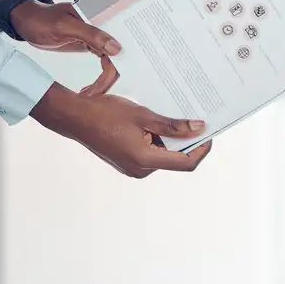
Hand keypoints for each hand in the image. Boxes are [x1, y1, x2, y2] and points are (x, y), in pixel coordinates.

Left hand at [6, 0, 120, 92]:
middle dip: (111, 77)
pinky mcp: (93, 46)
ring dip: (105, 81)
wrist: (28, 21)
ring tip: (90, 94)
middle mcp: (106, 28)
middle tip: (94, 94)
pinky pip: (104, 64)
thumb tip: (116, 49)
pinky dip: (101, 78)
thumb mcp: (65, 26)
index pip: (122, 41)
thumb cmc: (43, 19)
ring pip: (113, 63)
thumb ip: (91, 34)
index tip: (107, 81)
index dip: (123, 61)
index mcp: (104, 18)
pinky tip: (92, 88)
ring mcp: (99, 38)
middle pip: (120, 56)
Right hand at [30, 84, 211, 178]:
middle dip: (188, 141)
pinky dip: (159, 141)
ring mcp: (133, 167)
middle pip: (176, 159)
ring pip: (164, 156)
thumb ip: (174, 126)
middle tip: (196, 120)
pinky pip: (151, 154)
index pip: (186, 163)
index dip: (202, 148)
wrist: (74, 117)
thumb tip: (199, 128)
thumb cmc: (106, 114)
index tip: (210, 132)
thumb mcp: (144, 116)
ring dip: (173, 140)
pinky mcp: (127, 162)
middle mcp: (140, 169)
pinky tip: (160, 124)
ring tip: (177, 118)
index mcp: (145, 160)